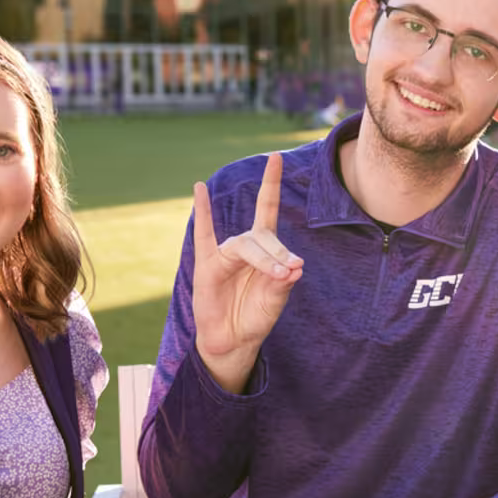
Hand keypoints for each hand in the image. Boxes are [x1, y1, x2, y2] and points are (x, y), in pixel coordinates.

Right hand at [190, 154, 302, 391]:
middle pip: (262, 238)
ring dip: (264, 260)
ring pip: (246, 246)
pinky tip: (200, 188)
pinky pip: (203, 236)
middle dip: (278, 254)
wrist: (233, 340)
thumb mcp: (275, 300)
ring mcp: (223, 254)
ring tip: (280, 275)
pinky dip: (203, 212)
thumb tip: (296, 267)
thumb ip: (282, 282)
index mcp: (263, 249)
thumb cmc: (255, 316)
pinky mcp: (206, 266)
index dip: (270, 184)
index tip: (276, 157)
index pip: (266, 210)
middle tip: (291, 272)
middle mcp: (243, 246)